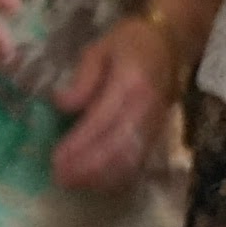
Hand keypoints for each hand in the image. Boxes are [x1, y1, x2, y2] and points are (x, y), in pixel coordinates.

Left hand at [50, 15, 181, 196]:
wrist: (170, 44)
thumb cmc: (129, 43)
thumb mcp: (99, 49)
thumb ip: (82, 79)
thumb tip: (61, 104)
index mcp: (130, 83)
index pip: (102, 121)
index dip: (79, 144)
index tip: (56, 159)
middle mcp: (146, 108)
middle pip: (117, 147)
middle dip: (88, 167)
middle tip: (60, 177)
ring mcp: (156, 124)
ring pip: (130, 159)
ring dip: (101, 176)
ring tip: (74, 183)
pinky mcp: (158, 134)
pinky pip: (140, 161)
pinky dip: (118, 177)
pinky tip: (97, 182)